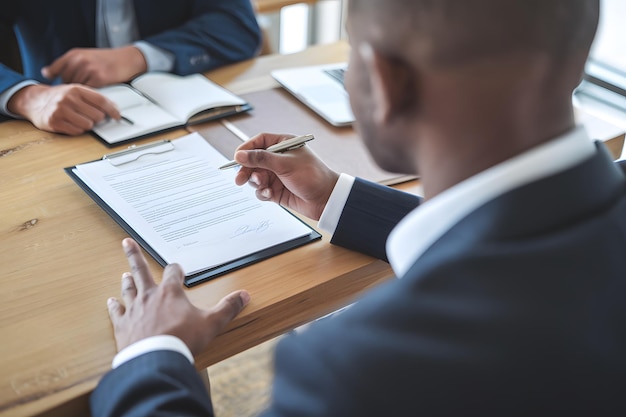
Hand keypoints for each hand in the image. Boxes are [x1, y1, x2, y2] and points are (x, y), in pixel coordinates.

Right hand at [7, 84, 120, 134]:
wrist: (34, 101)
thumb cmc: (59, 97)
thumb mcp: (75, 91)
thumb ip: (93, 98)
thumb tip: (113, 109)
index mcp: (76, 89)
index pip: (101, 101)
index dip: (112, 110)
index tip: (118, 116)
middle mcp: (68, 98)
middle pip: (97, 116)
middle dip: (97, 118)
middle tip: (89, 115)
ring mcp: (61, 110)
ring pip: (88, 125)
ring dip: (87, 124)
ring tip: (78, 118)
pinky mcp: (55, 122)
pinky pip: (77, 131)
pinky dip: (77, 129)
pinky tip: (70, 123)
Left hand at [42, 46, 146, 86]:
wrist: (126, 59)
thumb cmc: (106, 59)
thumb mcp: (85, 55)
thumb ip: (69, 63)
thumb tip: (48, 73)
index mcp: (74, 54)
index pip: (55, 69)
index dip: (52, 78)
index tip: (53, 84)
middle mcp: (80, 60)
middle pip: (66, 80)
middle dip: (71, 86)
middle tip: (79, 88)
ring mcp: (89, 69)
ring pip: (77, 87)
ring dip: (81, 92)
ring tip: (89, 90)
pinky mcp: (99, 78)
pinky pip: (88, 91)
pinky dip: (90, 94)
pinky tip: (95, 91)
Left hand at [107, 238, 249, 355]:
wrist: (156, 359)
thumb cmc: (183, 340)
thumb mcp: (212, 323)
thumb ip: (228, 308)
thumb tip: (244, 295)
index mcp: (170, 292)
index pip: (173, 272)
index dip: (177, 269)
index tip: (178, 269)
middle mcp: (150, 296)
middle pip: (141, 270)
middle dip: (135, 256)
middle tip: (127, 243)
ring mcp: (134, 309)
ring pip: (129, 289)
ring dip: (127, 280)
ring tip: (124, 273)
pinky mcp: (122, 325)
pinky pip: (117, 311)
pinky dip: (114, 306)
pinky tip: (111, 301)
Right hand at [234, 133, 339, 219]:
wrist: (326, 199)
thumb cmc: (312, 176)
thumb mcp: (285, 164)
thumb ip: (261, 159)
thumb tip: (240, 155)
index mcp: (283, 145)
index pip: (259, 142)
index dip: (246, 149)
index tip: (237, 158)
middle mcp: (279, 159)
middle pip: (253, 161)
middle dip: (247, 170)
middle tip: (240, 179)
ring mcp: (277, 175)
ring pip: (256, 177)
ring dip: (256, 182)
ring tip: (264, 186)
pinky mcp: (277, 190)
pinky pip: (262, 190)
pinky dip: (262, 192)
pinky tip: (270, 194)